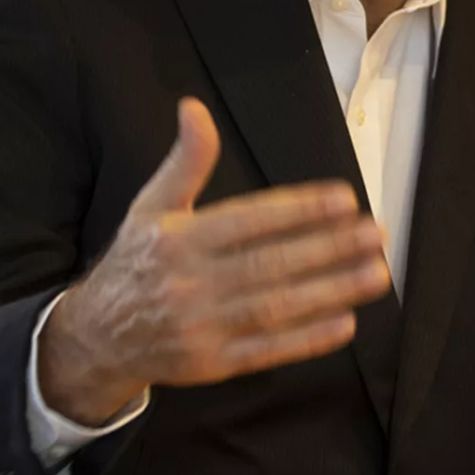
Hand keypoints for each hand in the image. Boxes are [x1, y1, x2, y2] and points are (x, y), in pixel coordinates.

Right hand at [39, 97, 390, 424]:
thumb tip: (194, 108)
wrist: (97, 338)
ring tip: (376, 273)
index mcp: (179, 238)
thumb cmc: (137, 261)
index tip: (345, 199)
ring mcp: (203, 328)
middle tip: (376, 234)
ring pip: (276, 307)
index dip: (299, 210)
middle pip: (271, 264)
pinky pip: (266, 352)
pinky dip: (307, 339)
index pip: (249, 220)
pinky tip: (346, 322)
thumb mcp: (151, 205)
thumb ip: (185, 161)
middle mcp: (191, 283)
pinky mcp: (213, 365)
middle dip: (329, 249)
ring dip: (332, 290)